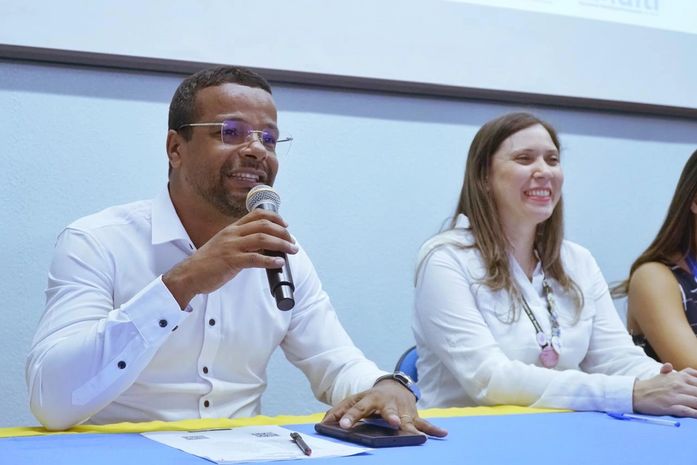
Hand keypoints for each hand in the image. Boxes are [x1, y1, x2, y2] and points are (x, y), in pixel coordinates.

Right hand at [163, 209, 297, 308]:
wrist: (188, 275)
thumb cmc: (207, 263)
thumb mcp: (224, 245)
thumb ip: (241, 242)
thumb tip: (264, 246)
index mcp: (232, 229)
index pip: (257, 215)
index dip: (275, 218)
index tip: (285, 225)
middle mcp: (232, 234)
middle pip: (264, 225)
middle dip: (282, 232)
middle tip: (292, 241)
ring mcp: (231, 247)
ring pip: (263, 240)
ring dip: (281, 244)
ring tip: (291, 250)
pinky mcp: (231, 261)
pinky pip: (255, 259)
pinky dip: (270, 260)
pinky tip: (278, 263)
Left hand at [321, 380, 447, 436]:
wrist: (394, 387)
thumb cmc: (371, 398)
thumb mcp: (354, 400)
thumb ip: (340, 410)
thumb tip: (324, 421)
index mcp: (370, 398)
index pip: (359, 408)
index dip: (351, 416)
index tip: (343, 425)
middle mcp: (388, 403)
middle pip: (388, 410)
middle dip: (391, 416)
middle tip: (393, 422)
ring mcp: (402, 409)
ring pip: (407, 418)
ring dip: (410, 425)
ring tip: (413, 432)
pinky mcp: (414, 415)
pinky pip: (424, 423)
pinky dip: (433, 429)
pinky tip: (442, 433)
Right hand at [633, 362, 696, 416]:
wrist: (636, 393)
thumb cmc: (651, 386)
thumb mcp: (663, 375)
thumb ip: (671, 370)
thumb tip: (670, 365)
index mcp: (678, 377)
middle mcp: (678, 385)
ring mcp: (674, 396)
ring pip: (696, 402)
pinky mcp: (669, 407)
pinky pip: (686, 411)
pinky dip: (694, 413)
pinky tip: (696, 414)